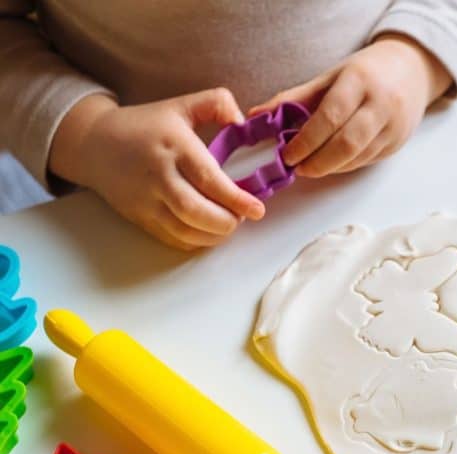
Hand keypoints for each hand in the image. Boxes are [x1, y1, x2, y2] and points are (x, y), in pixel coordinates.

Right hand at [49, 89, 264, 250]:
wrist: (94, 144)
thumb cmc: (145, 126)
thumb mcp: (180, 105)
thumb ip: (216, 104)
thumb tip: (242, 121)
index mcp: (174, 146)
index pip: (209, 179)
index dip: (236, 199)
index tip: (257, 209)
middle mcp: (159, 176)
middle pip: (197, 212)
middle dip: (227, 222)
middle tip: (242, 217)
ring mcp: (148, 201)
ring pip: (186, 231)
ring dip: (215, 235)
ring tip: (228, 224)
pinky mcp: (141, 218)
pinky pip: (174, 240)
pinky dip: (197, 242)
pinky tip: (208, 232)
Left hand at [250, 34, 450, 177]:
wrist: (412, 71)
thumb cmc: (365, 73)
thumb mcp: (330, 77)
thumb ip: (295, 99)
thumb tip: (258, 116)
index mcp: (360, 81)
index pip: (330, 117)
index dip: (307, 141)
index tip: (288, 155)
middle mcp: (381, 104)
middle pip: (346, 144)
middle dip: (318, 162)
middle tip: (298, 168)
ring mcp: (393, 127)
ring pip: (356, 158)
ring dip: (329, 167)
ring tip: (309, 167)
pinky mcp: (397, 144)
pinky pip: (365, 162)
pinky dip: (343, 166)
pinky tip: (330, 163)